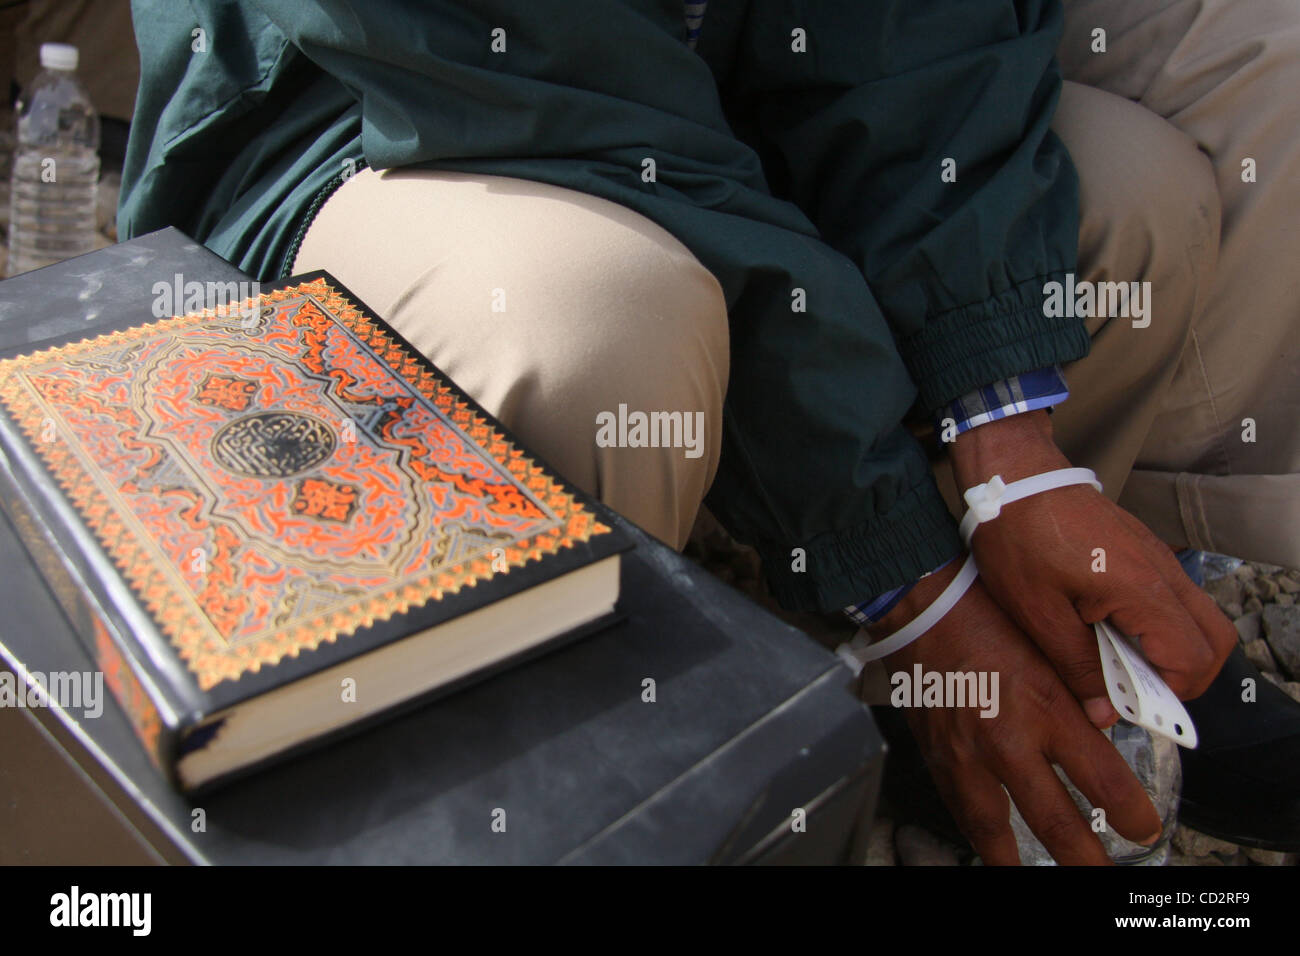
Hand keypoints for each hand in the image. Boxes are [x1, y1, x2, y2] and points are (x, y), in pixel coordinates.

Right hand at [867, 559, 1162, 863]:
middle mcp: (1006, 737)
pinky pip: (959, 807)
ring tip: (1033, 878)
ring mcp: (966, 752)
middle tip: (1103, 877)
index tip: (1145, 830)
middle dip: (1085, 859)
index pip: (1102, 779)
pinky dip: (977, 832)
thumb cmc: (985, 617)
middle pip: (1054, 820)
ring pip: (996, 827)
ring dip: (1019, 862)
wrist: (921, 609)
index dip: (1132, 814)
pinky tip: (989, 845)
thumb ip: (1079, 697)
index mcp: (1044, 705)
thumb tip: (1102, 734)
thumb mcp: (1050, 650)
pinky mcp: (937, 754)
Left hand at [948, 410, 1235, 722]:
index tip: (1128, 703)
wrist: (1013, 475)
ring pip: (1198, 620)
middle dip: (1183, 678)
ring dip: (1170, 652)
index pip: (1192, 659)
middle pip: (1213, 642)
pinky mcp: (1144, 553)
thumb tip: (1105, 714)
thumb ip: (1077, 666)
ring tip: (1117, 663)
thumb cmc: (1017, 537)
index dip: (1167, 693)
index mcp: (1141, 589)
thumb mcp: (1037, 613)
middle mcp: (1162, 573)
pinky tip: (1109, 632)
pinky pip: (1173, 600)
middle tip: (1133, 690)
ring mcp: (1157, 559)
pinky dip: (1157, 627)